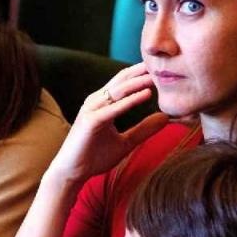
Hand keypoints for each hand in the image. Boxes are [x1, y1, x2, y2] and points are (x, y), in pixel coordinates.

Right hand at [46, 63, 170, 185]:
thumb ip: (143, 129)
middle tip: (162, 63)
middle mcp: (96, 101)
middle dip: (141, 71)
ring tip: (156, 75)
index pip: (123, 82)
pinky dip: (131, 100)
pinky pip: (114, 108)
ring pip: (118, 90)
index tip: (161, 68)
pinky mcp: (91, 121)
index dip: (141, 73)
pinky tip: (146, 94)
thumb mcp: (126, 142)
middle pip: (121, 80)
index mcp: (102, 103)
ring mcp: (92, 110)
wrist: (71, 173)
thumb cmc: (94, 157)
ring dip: (138, 82)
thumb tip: (165, 118)